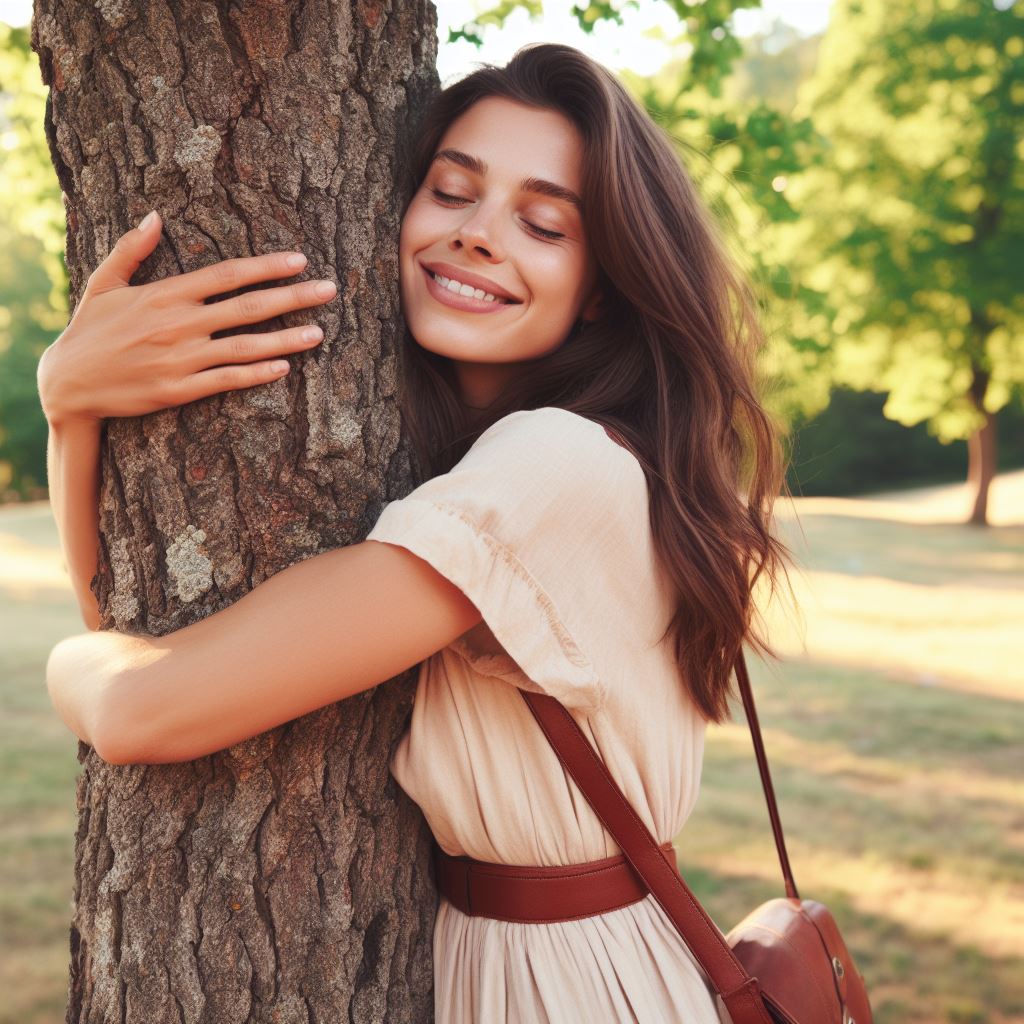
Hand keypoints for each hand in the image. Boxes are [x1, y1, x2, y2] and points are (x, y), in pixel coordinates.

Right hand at [37, 210, 337, 425]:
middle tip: (330, 290)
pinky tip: (284, 367)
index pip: (228, 274)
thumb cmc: (89, 330)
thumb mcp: (103, 283)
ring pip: (245, 346)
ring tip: (319, 332)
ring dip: (286, 339)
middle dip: (294, 297)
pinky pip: (227, 380)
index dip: (268, 266)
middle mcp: (179, 324)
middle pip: (248, 306)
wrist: (67, 384)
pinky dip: (257, 373)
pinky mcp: (179, 390)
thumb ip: (131, 250)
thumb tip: (155, 216)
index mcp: (166, 293)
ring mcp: (182, 358)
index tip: (300, 260)